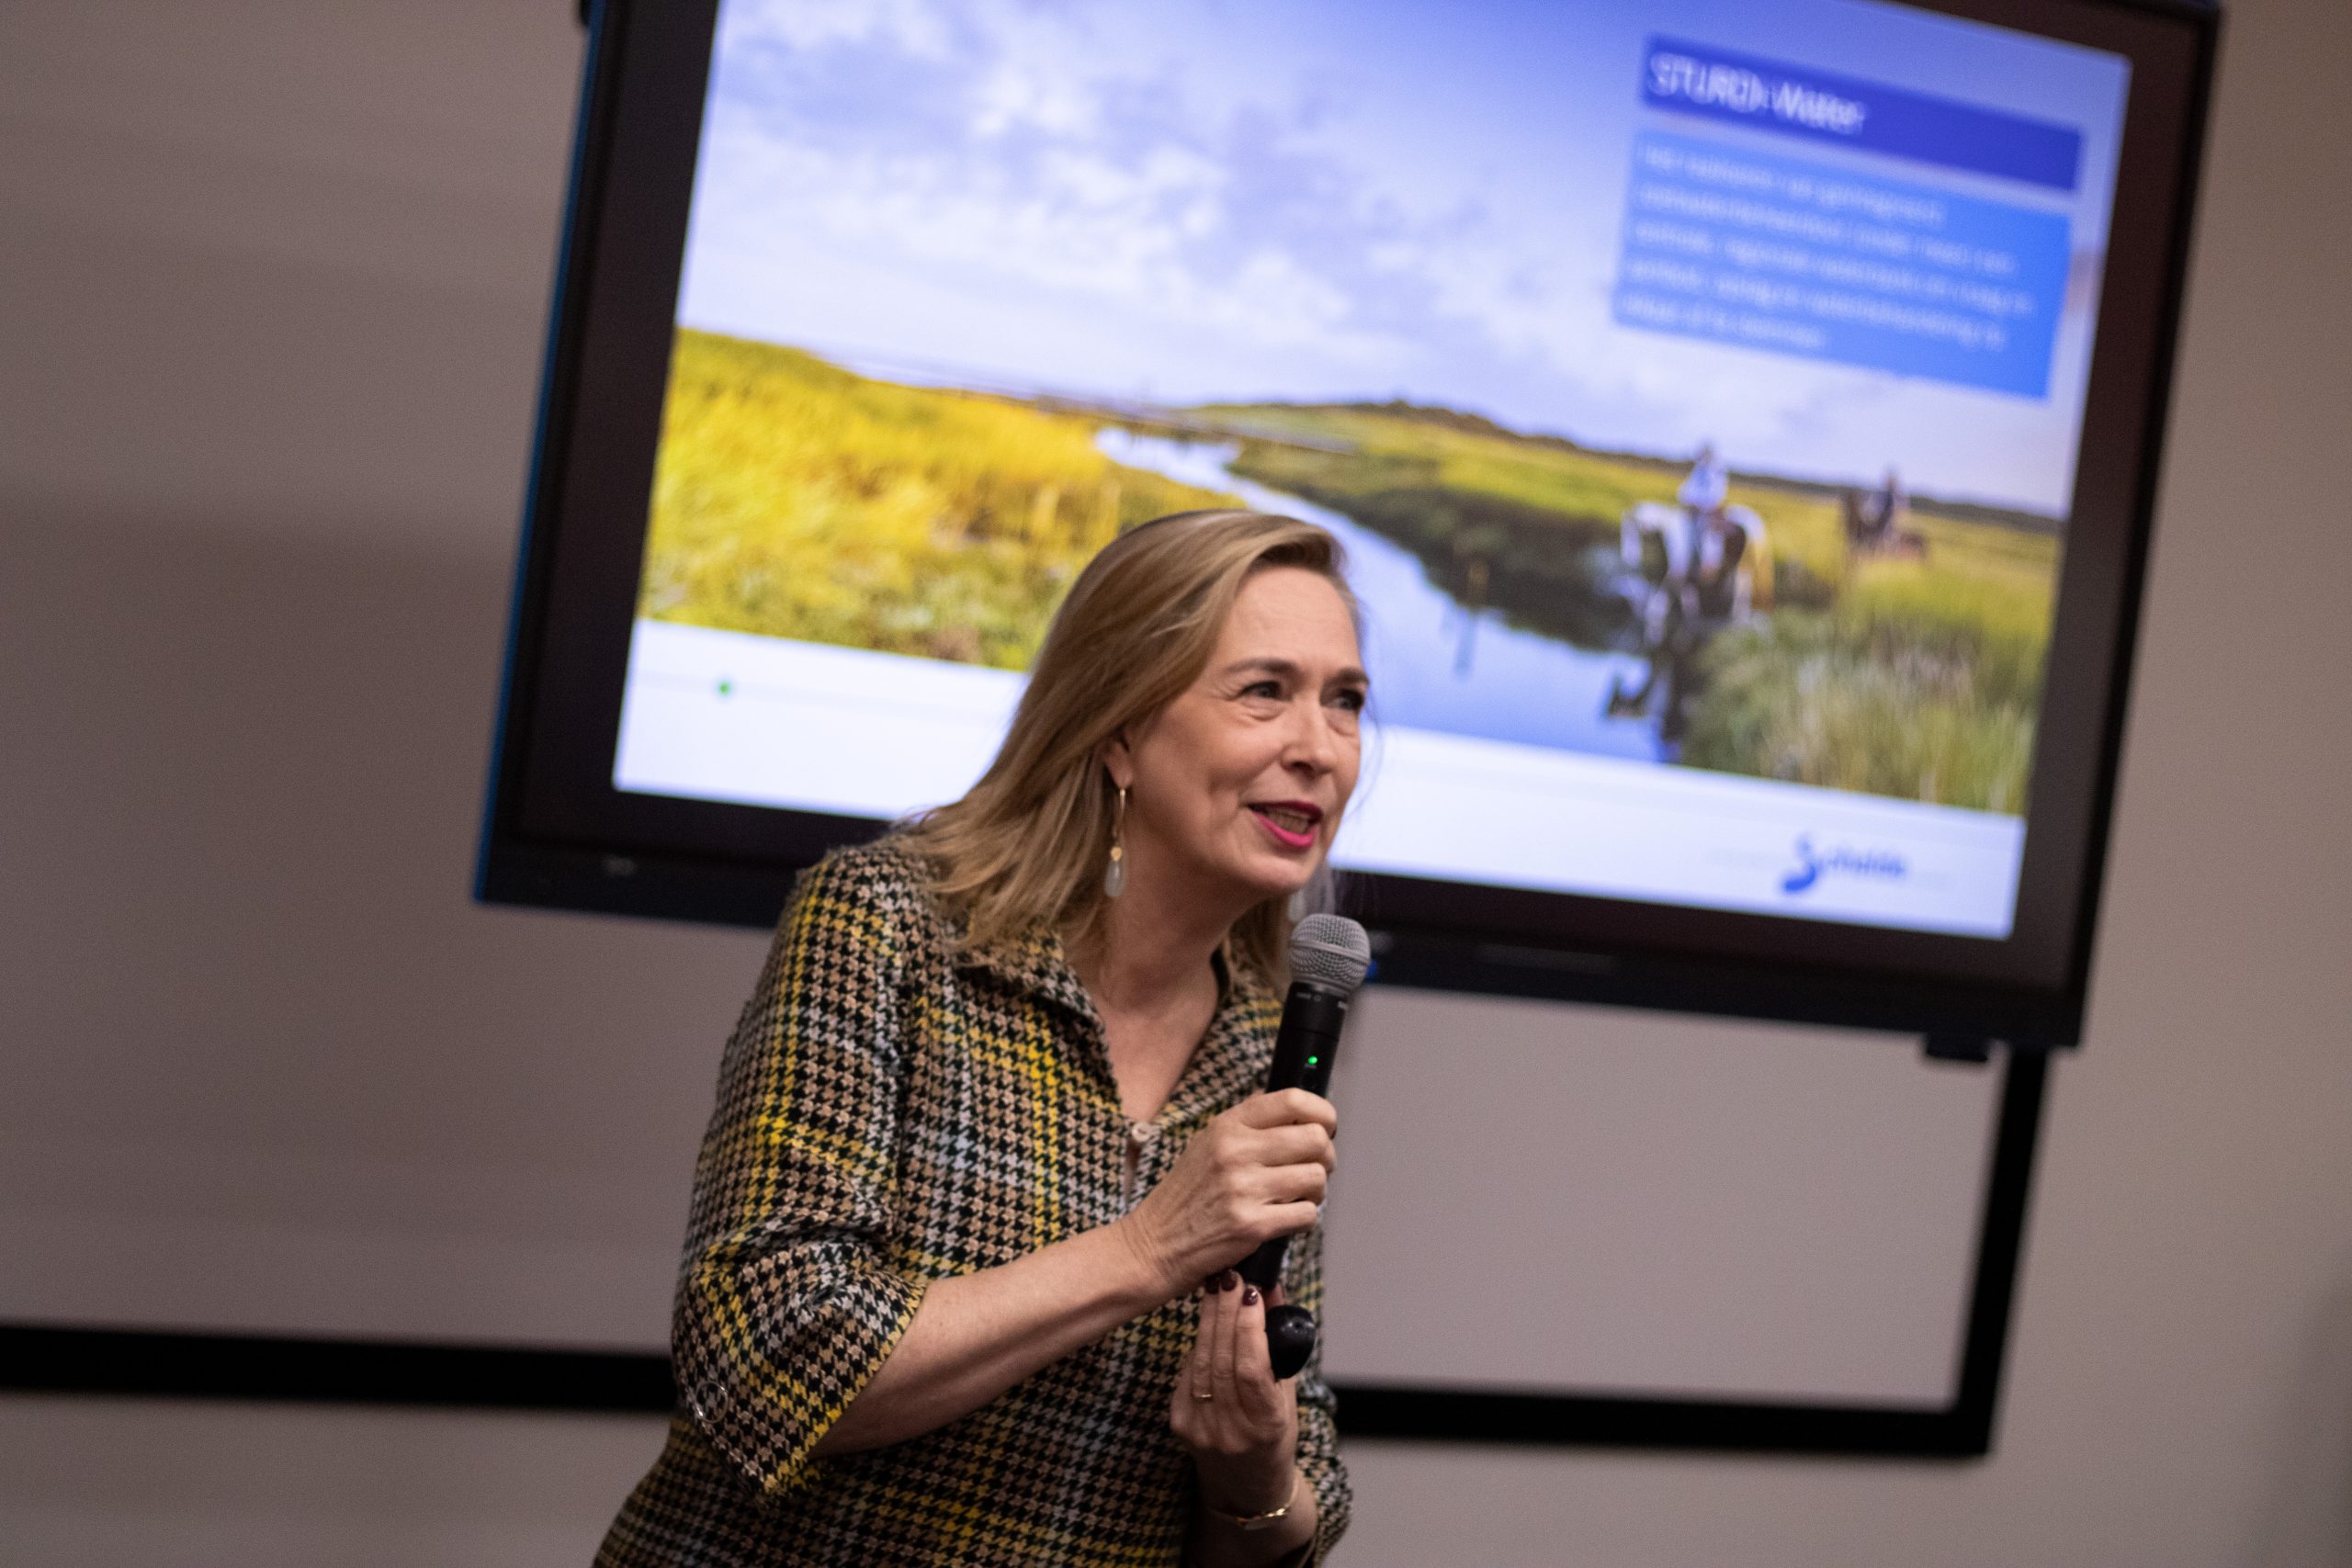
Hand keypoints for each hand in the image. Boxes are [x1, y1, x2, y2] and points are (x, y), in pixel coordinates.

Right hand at [1119, 1090, 1335, 1296]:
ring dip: (1316, 1191)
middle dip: (1325, 1156)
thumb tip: (1298, 1114)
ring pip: (1317, 1178)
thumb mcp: (1207, 1145)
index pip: (1294, 1101)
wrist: (1152, 1245)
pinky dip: (1303, 1219)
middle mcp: (1235, 1151)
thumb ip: (1248, 1127)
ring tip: (1298, 1196)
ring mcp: (1243, 1189)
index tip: (1326, 1127)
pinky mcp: (1251, 1226)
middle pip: (1315, 1139)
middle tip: (1314, 1168)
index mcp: (1227, 1126)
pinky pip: (1308, 1215)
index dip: (1322, 1113)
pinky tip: (1284, 1219)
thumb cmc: (1184, 1198)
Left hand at [1170, 1272, 1299, 1516]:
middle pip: (1222, 1360)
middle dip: (1225, 1312)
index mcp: (1266, 1426)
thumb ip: (1280, 1345)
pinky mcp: (1179, 1424)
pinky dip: (1199, 1344)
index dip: (1249, 1328)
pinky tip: (1208, 1321)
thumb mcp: (1288, 1393)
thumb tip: (1272, 1289)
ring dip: (1209, 1319)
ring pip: (1201, 1363)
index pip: (1252, 1370)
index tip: (1253, 1292)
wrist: (1245, 1484)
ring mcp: (1201, 1430)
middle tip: (1231, 1276)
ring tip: (1218, 1287)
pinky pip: (1188, 1374)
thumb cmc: (1275, 1434)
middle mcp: (1231, 1431)